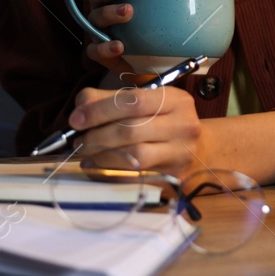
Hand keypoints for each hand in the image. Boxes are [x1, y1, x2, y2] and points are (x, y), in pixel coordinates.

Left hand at [67, 82, 206, 176]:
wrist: (198, 148)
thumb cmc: (164, 120)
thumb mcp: (143, 100)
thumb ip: (109, 99)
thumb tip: (80, 110)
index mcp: (175, 99)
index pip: (134, 101)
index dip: (100, 110)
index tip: (76, 120)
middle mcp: (183, 124)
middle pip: (132, 130)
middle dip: (97, 136)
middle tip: (79, 141)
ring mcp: (181, 152)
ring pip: (134, 155)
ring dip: (102, 156)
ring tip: (86, 153)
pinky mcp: (174, 176)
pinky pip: (135, 176)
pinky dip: (111, 172)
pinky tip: (98, 167)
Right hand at [81, 0, 237, 83]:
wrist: (157, 64)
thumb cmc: (164, 22)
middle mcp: (102, 8)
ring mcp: (101, 32)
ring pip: (94, 19)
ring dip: (110, 13)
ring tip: (129, 12)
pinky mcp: (104, 56)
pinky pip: (96, 51)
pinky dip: (105, 47)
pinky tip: (119, 45)